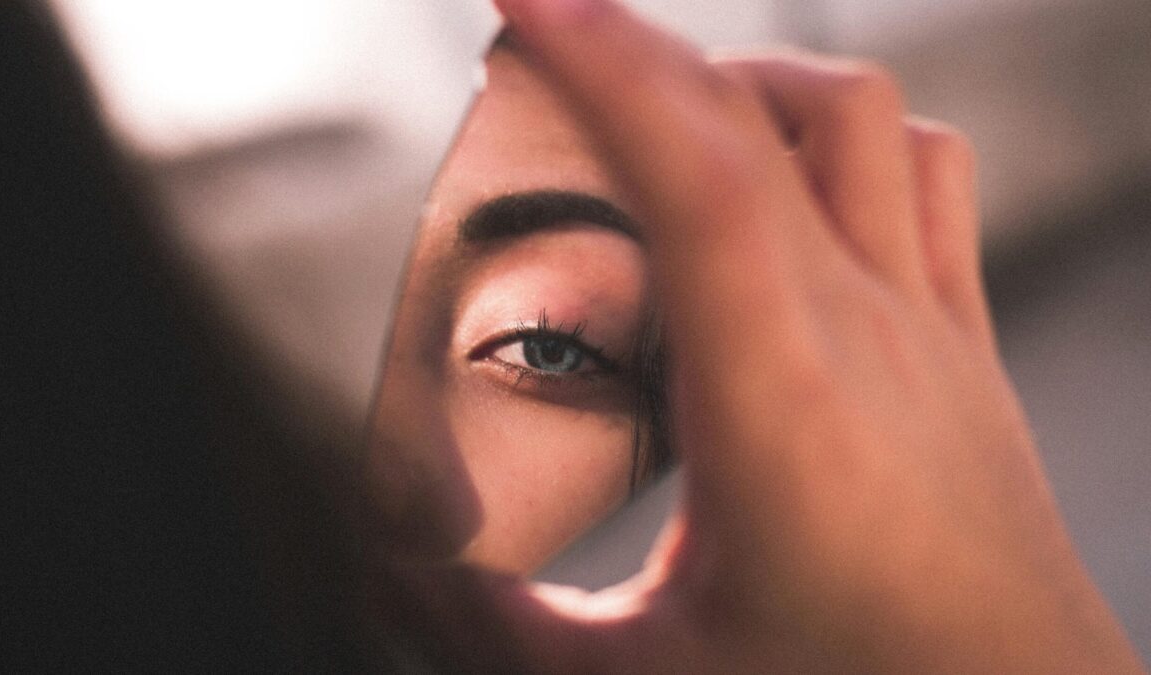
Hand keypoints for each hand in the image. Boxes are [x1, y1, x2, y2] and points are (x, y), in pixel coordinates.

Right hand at [389, 1, 1144, 670]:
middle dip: (632, 50)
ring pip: (861, 118)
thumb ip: (500, 627)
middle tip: (535, 50)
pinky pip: (924, 175)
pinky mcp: (961, 341)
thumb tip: (394, 570)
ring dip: (747, 80)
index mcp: (780, 408)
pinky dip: (842, 133)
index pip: (700, 178)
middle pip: (760, 118)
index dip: (607, 62)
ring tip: (658, 112)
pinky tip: (785, 181)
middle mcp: (867, 334)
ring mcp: (929, 326)